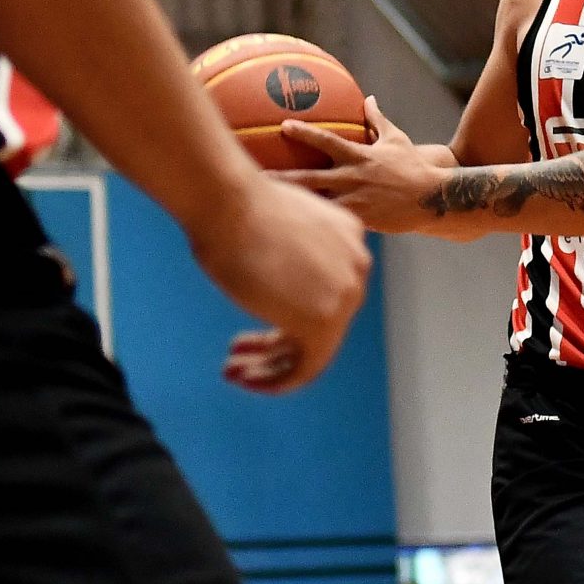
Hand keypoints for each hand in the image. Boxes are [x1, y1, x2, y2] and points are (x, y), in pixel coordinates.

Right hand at [187, 172, 369, 392]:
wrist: (228, 203)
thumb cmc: (232, 207)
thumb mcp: (274, 226)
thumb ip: (286, 254)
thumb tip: (273, 278)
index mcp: (349, 237)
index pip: (326, 290)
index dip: (286, 310)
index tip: (253, 318)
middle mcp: (356, 267)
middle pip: (321, 320)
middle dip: (275, 343)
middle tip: (236, 352)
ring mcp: (345, 295)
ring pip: (313, 349)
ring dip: (269, 366)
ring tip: (232, 371)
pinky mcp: (324, 321)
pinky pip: (305, 368)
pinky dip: (275, 380)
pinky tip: (243, 379)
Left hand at [276, 96, 438, 231]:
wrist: (434, 198)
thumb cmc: (415, 167)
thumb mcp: (397, 139)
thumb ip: (377, 119)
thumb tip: (368, 98)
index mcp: (359, 156)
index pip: (326, 141)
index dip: (304, 133)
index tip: (283, 126)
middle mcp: (352, 178)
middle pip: (309, 178)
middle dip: (281, 177)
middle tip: (254, 177)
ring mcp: (355, 201)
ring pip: (316, 205)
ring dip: (291, 207)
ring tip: (264, 212)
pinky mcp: (361, 221)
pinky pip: (332, 224)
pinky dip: (313, 226)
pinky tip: (292, 234)